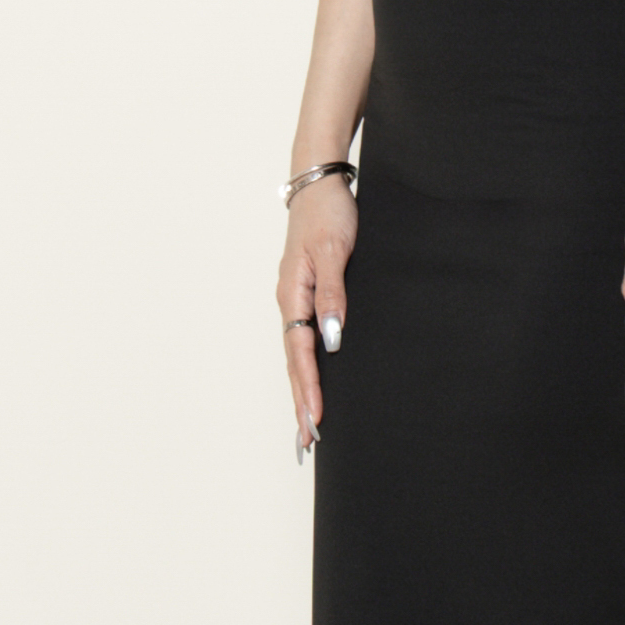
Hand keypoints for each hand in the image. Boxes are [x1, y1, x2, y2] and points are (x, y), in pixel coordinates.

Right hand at [279, 180, 356, 454]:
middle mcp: (290, 301)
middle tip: (307, 441)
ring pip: (297, 354)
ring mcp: (296, 299)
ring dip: (303, 390)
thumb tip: (333, 337)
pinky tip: (314, 384)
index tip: (315, 417)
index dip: (308, 386)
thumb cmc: (328, 214)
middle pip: (293, 361)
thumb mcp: (333, 251)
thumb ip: (333, 294)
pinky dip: (308, 368)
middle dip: (300, 401)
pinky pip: (305, 340)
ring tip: (308, 426)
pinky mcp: (308, 295)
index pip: (299, 350)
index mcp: (292, 293)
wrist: (320, 184)